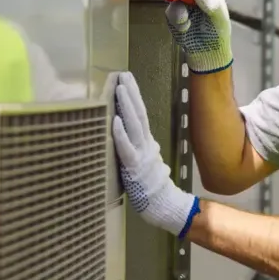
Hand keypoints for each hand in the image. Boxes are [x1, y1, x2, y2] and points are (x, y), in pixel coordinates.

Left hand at [111, 71, 200, 237]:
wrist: (163, 205)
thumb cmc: (152, 185)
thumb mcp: (149, 161)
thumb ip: (144, 147)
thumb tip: (141, 136)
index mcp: (146, 142)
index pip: (140, 114)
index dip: (134, 96)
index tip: (127, 79)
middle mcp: (145, 144)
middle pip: (138, 114)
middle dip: (130, 93)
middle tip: (123, 74)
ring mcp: (140, 154)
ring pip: (134, 125)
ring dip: (126, 105)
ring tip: (120, 88)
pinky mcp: (134, 167)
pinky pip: (126, 148)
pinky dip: (120, 133)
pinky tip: (115, 121)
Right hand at [165, 0, 232, 73]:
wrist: (208, 51)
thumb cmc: (218, 31)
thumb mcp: (220, 19)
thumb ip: (212, 6)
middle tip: (178, 3)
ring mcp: (183, 2)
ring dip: (178, 12)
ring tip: (186, 23)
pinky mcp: (175, 14)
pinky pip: (169, 13)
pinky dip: (176, 22)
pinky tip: (185, 29)